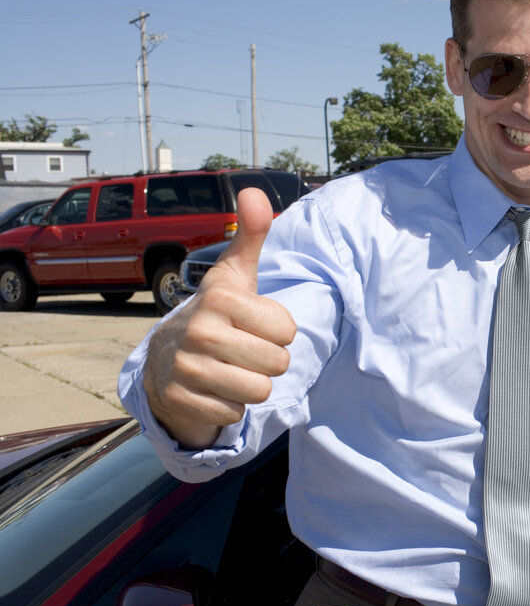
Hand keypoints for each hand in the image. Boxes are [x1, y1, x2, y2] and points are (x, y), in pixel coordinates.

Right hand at [143, 188, 296, 448]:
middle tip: (243, 350)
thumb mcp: (234, 276)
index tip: (253, 324)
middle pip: (277, 364)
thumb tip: (255, 192)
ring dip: (252, 385)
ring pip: (259, 391)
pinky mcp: (180, 402)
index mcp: (220, 299)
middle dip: (268, 361)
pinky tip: (213, 389)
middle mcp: (199, 331)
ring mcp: (186, 368)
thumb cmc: (216, 315)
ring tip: (230, 368)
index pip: (287, 331)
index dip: (278, 332)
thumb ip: (250, 236)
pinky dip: (229, 406)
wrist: (166, 361)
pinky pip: (235, 413)